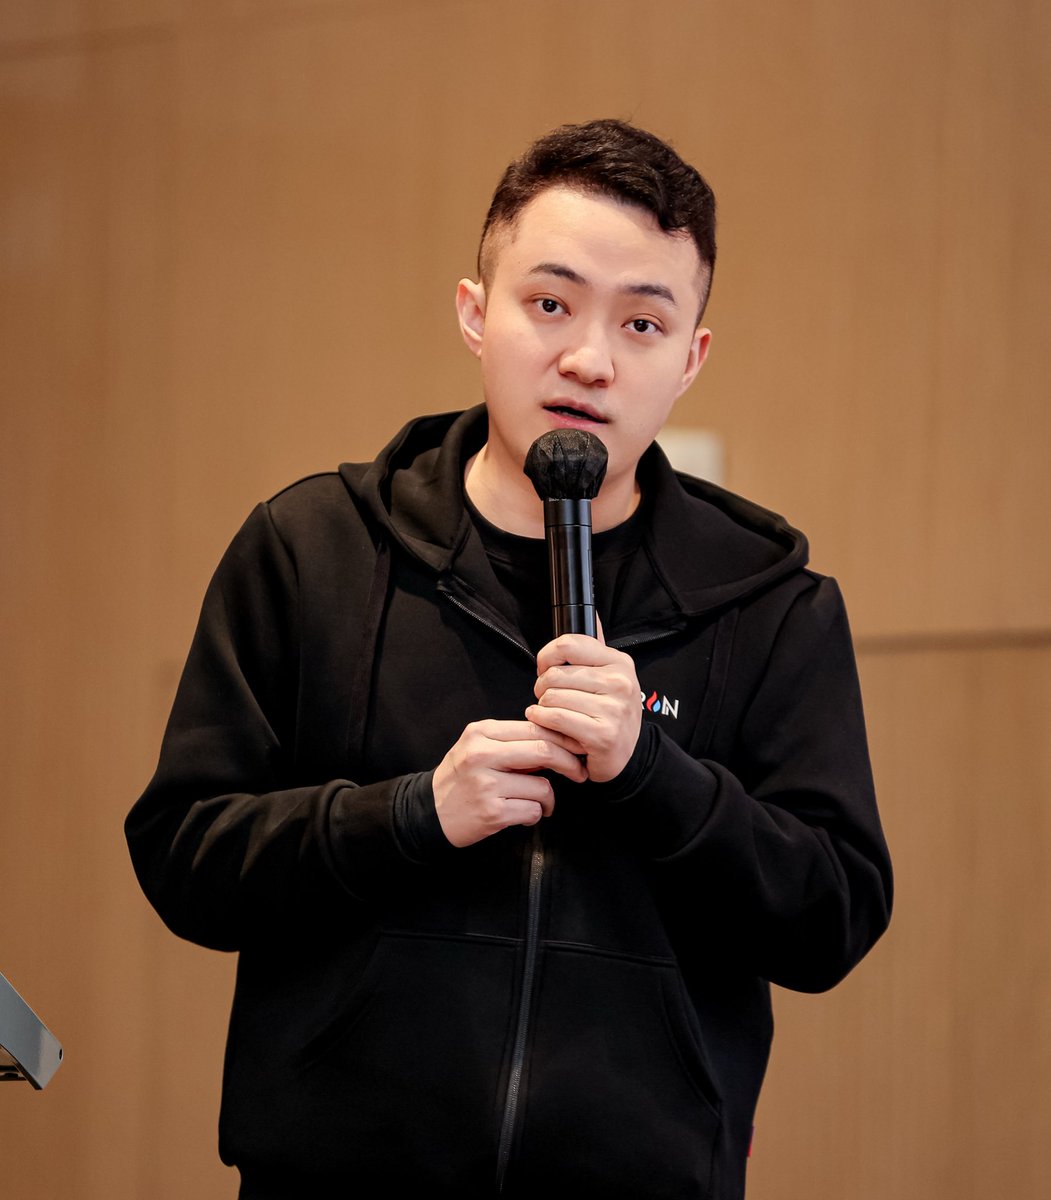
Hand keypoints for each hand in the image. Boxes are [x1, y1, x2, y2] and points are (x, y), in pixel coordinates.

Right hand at [432, 719, 587, 847]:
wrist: (428, 812)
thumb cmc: (461, 778)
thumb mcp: (479, 748)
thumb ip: (513, 742)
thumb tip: (560, 741)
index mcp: (481, 733)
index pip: (535, 727)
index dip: (563, 737)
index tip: (577, 747)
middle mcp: (481, 755)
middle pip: (543, 750)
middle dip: (569, 763)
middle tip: (579, 772)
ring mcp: (486, 784)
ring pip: (542, 785)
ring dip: (548, 798)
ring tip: (540, 802)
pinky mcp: (491, 812)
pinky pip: (532, 810)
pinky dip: (535, 814)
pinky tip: (523, 814)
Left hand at [527, 623, 641, 782]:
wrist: (627, 757)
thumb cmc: (611, 715)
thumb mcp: (610, 677)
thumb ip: (595, 649)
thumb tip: (591, 614)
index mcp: (619, 662)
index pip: (569, 643)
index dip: (547, 656)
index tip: (545, 668)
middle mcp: (620, 683)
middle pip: (555, 673)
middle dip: (542, 687)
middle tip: (548, 698)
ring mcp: (613, 709)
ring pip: (552, 696)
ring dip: (542, 707)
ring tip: (551, 713)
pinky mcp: (602, 734)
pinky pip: (555, 717)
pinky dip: (542, 720)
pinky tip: (545, 723)